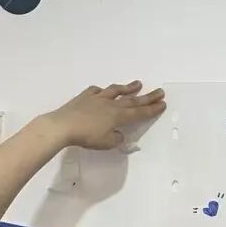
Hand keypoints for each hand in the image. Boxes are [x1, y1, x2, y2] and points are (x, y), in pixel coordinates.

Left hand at [38, 81, 165, 149]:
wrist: (62, 126)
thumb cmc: (86, 137)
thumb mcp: (106, 143)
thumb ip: (116, 137)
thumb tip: (118, 133)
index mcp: (118, 116)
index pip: (140, 112)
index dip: (152, 109)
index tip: (163, 104)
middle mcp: (111, 104)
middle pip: (132, 100)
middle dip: (147, 97)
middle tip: (159, 91)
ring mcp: (97, 99)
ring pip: (116, 91)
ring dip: (128, 88)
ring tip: (137, 84)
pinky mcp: (84, 97)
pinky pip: (95, 91)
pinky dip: (102, 91)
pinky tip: (102, 91)